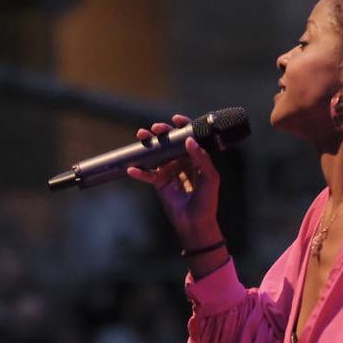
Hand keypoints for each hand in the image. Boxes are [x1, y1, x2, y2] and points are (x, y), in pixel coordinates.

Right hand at [125, 114, 221, 243]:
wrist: (195, 223)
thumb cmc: (207, 200)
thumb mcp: (210, 178)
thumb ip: (201, 159)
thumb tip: (189, 140)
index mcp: (196, 157)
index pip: (189, 137)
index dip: (183, 126)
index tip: (176, 119)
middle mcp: (182, 160)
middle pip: (170, 142)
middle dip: (162, 132)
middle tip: (155, 128)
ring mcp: (169, 170)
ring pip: (156, 154)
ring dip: (148, 145)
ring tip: (142, 137)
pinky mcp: (159, 182)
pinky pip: (147, 174)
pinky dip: (139, 172)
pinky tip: (133, 169)